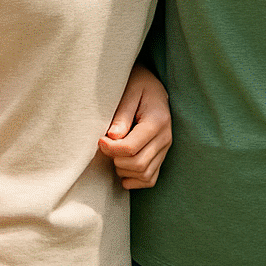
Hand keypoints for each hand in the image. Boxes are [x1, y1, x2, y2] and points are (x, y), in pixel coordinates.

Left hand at [98, 63, 171, 189]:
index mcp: (157, 121)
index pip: (131, 148)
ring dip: (124, 170)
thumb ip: (121, 115)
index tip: (99, 140)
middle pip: (138, 164)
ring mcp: (165, 149)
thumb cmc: (138, 85)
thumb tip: (112, 138)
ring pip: (144, 175)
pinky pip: (150, 179)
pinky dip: (135, 180)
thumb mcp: (129, 92)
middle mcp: (165, 138)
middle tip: (105, 147)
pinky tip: (122, 169)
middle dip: (116, 160)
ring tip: (114, 154)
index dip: (110, 149)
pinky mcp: (162, 156)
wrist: (153, 86)